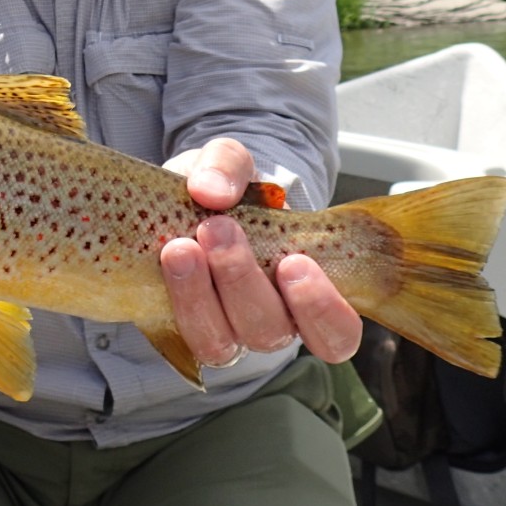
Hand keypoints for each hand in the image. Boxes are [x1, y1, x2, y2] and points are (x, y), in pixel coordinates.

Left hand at [159, 138, 361, 367]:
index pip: (338, 333)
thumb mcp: (232, 164)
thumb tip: (211, 190)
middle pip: (269, 330)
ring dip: (198, 294)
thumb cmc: (227, 191)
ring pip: (220, 341)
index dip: (322, 310)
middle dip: (241, 278)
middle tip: (219, 228)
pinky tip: (166, 259)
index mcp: (305, 292)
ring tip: (181, 247)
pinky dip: (174, 297)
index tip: (295, 261)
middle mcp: (271, 321)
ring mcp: (225, 330)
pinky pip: (180, 334)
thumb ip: (228, 165)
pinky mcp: (181, 328)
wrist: (182, 198)